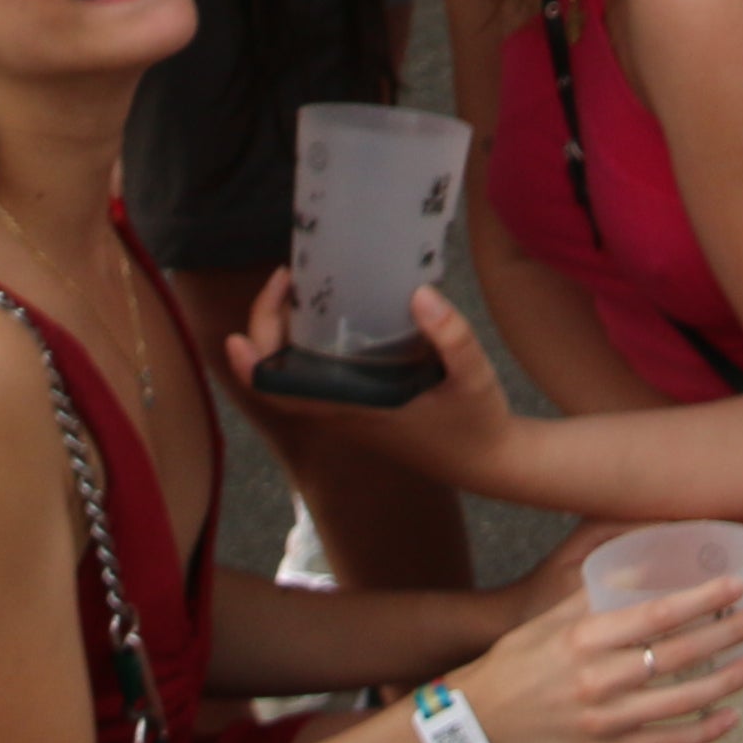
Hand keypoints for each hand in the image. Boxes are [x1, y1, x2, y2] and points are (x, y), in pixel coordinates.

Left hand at [224, 275, 520, 485]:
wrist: (489, 464)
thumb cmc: (478, 422)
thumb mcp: (474, 375)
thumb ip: (451, 336)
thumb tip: (419, 293)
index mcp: (356, 410)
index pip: (279, 393)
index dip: (252, 359)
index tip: (253, 317)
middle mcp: (342, 415)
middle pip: (276, 377)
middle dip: (268, 325)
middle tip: (290, 278)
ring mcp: (349, 414)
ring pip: (292, 377)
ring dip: (285, 334)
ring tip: (304, 285)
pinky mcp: (362, 408)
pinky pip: (315, 378)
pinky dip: (307, 346)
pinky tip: (333, 312)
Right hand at [454, 566, 742, 742]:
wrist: (481, 720)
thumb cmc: (517, 662)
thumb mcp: (550, 620)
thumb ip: (597, 595)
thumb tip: (644, 566)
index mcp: (584, 639)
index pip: (658, 614)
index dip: (703, 598)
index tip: (737, 585)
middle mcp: (597, 680)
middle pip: (678, 655)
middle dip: (727, 635)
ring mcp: (603, 722)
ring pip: (680, 702)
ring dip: (724, 682)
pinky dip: (702, 732)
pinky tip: (728, 717)